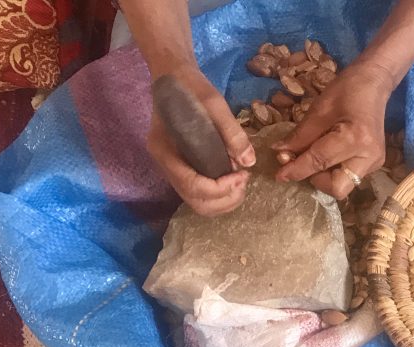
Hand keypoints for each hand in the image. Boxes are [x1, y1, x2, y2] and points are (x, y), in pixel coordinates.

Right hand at [147, 63, 255, 215]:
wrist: (174, 77)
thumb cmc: (191, 87)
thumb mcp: (214, 103)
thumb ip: (231, 132)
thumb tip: (249, 162)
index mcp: (165, 149)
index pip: (192, 185)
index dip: (220, 188)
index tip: (242, 175)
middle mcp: (164, 165)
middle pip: (196, 201)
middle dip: (225, 199)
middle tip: (244, 180)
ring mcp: (172, 169)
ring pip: (198, 203)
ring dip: (224, 200)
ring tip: (241, 181)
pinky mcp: (182, 169)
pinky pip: (199, 194)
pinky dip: (219, 195)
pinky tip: (233, 179)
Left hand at [273, 60, 392, 198]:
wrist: (374, 83)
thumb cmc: (347, 89)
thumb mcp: (319, 109)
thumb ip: (300, 136)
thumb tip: (280, 153)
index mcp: (355, 138)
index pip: (320, 162)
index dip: (297, 169)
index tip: (279, 175)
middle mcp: (369, 156)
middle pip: (337, 188)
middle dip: (316, 180)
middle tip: (304, 163)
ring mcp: (375, 163)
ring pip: (343, 186)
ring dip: (324, 176)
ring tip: (316, 156)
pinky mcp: (375, 164)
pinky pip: (349, 177)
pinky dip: (333, 171)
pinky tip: (329, 154)